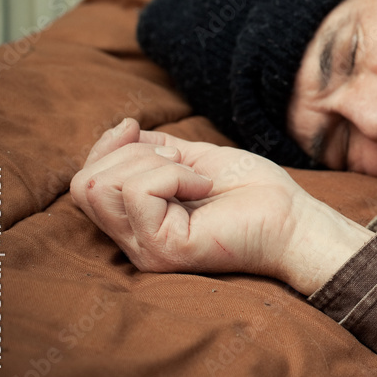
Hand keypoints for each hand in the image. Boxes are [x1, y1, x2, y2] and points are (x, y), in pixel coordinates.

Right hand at [70, 119, 371, 294]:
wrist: (292, 218)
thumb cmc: (251, 190)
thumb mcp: (192, 158)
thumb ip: (152, 148)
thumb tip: (121, 128)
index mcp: (137, 220)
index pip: (84, 183)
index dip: (104, 146)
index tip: (133, 126)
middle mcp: (134, 240)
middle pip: (86, 184)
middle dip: (131, 154)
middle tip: (182, 163)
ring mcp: (145, 248)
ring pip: (102, 187)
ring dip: (152, 163)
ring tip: (192, 176)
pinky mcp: (163, 250)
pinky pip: (141, 192)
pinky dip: (174, 175)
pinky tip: (203, 187)